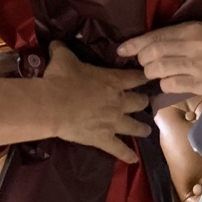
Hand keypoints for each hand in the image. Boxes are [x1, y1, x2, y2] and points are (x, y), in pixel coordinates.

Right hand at [42, 43, 149, 163]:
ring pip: (134, 125)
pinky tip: (134, 160)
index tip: (148, 77)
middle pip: (139, 101)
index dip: (143, 76)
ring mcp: (113, 122)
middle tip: (145, 103)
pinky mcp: (104, 138)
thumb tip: (55, 41)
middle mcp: (118, 101)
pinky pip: (119, 149)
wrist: (53, 105)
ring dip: (141, 127)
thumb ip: (62, 49)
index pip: (135, 77)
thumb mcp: (62, 58)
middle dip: (143, 102)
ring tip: (147, 130)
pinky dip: (127, 155)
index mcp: (112, 80)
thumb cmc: (60, 79)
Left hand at [116, 22, 201, 99]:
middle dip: (142, 61)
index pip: (154, 36)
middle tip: (144, 66)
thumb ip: (183, 38)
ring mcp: (195, 65)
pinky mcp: (200, 83)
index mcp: (192, 29)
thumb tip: (155, 44)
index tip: (122, 50)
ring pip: (157, 70)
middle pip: (151, 53)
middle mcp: (191, 44)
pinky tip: (171, 84)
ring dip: (152, 74)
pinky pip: (169, 85)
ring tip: (156, 75)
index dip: (134, 44)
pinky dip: (165, 86)